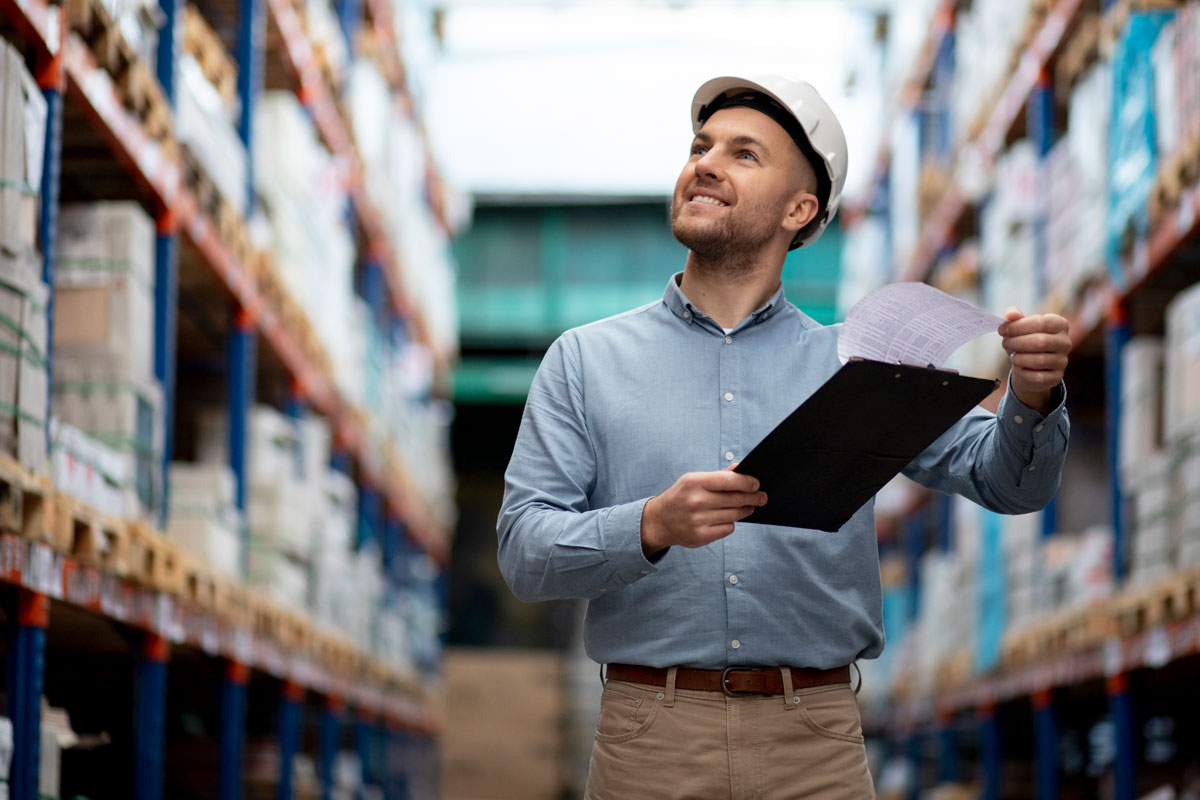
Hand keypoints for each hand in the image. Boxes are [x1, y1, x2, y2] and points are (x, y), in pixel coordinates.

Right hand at [641, 466, 766, 557]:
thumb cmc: (681, 496)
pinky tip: (726, 518)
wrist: (659, 521)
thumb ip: (718, 476)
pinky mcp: (701, 536)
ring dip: (744, 510)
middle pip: (735, 499)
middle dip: (752, 497)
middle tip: (762, 497)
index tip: (756, 484)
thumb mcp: (693, 480)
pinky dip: (731, 523)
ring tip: (747, 507)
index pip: (728, 481)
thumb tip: (740, 469)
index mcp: (694, 483)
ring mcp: (698, 520)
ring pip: (734, 515)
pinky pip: (728, 528)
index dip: (747, 482)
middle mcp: (696, 501)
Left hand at [998, 307, 1069, 415]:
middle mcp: (1065, 342)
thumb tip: (1010, 314)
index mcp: (1059, 324)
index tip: (1002, 330)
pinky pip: (1038, 377)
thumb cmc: (1024, 340)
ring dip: (1019, 358)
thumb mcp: (1020, 326)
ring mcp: (1063, 361)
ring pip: (1039, 360)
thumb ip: (1015, 317)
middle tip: (1005, 343)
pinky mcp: (1056, 377)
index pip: (1041, 322)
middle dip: (1017, 342)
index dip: (1018, 326)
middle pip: (1040, 342)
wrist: (1029, 365)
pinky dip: (1023, 373)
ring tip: (1012, 356)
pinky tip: (1019, 368)